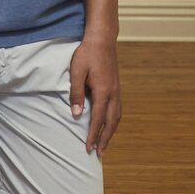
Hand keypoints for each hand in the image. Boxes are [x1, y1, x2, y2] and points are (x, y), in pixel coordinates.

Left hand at [68, 35, 121, 155]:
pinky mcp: (116, 87)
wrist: (102, 39)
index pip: (97, 119)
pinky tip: (109, 125)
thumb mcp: (77, 72)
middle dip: (104, 139)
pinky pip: (118, 109)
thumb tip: (76, 115)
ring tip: (105, 144)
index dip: (92, 135)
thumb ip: (76, 94)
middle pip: (111, 122)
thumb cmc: (86, 54)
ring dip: (111, 132)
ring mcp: (117, 90)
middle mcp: (113, 93)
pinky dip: (114, 121)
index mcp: (103, 91)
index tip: (88, 148)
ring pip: (117, 117)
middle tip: (99, 154)